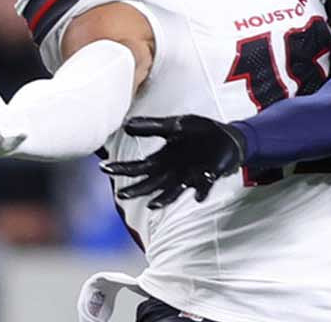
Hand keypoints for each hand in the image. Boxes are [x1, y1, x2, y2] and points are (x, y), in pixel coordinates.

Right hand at [100, 115, 244, 208]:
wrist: (227, 137)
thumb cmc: (199, 131)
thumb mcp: (175, 125)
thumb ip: (152, 127)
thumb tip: (126, 125)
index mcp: (163, 159)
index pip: (138, 167)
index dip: (122, 169)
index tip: (103, 168)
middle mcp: (173, 171)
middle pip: (151, 184)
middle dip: (137, 190)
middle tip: (121, 195)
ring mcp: (190, 176)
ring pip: (173, 191)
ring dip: (164, 199)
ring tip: (152, 205)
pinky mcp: (208, 177)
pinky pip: (204, 186)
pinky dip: (201, 191)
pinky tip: (197, 196)